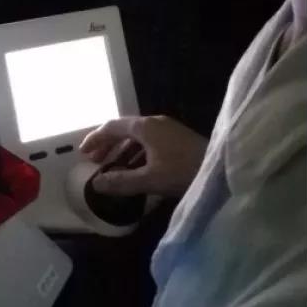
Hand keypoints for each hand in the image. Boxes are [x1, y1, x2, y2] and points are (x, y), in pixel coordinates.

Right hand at [79, 115, 207, 197]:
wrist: (224, 171)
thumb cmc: (183, 171)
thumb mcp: (149, 179)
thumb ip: (121, 181)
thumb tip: (95, 184)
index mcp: (145, 127)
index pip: (111, 126)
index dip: (95, 138)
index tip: (82, 153)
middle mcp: (155, 122)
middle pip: (124, 129)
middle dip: (107, 144)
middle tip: (95, 161)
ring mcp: (169, 128)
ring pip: (138, 135)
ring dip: (122, 149)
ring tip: (113, 166)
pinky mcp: (179, 137)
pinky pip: (149, 140)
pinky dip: (137, 151)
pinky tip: (137, 168)